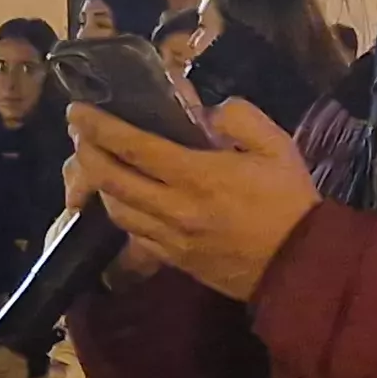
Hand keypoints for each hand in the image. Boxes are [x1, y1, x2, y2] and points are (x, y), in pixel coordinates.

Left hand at [71, 101, 320, 300]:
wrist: (300, 267)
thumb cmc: (289, 201)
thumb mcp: (276, 145)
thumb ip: (238, 117)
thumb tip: (203, 111)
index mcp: (198, 175)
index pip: (133, 147)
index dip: (99, 127)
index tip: (77, 111)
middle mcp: (175, 208)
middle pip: (112, 180)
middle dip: (87, 153)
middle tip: (78, 132)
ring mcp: (170, 239)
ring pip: (117, 210)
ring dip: (98, 184)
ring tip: (95, 162)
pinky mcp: (174, 261)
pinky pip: (134, 235)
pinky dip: (120, 212)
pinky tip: (120, 198)